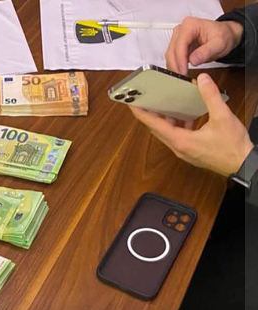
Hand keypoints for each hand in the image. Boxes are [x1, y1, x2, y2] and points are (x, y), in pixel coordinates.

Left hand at [129, 73, 252, 177]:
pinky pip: (176, 137)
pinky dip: (176, 126)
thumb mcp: (223, 117)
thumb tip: (202, 80)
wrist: (243, 164)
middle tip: (144, 101)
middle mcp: (178, 148)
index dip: (142, 114)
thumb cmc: (233, 146)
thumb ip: (211, 96)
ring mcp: (183, 152)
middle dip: (149, 115)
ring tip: (162, 105)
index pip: (154, 125)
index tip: (132, 104)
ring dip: (164, 120)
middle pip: (157, 130)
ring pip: (167, 134)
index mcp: (181, 141)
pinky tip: (185, 117)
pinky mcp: (190, 152)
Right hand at [166, 17, 242, 74]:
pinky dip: (175, 66)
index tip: (183, 72)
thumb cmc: (223, 35)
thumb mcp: (220, 43)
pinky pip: (172, 58)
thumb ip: (207, 51)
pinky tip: (181, 72)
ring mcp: (177, 38)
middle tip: (181, 78)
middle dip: (175, 66)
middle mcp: (181, 30)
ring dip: (174, 67)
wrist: (225, 35)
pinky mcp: (177, 46)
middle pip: (172, 51)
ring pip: (170, 56)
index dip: (180, 60)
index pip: (180, 44)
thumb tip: (193, 60)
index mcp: (190, 25)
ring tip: (181, 77)